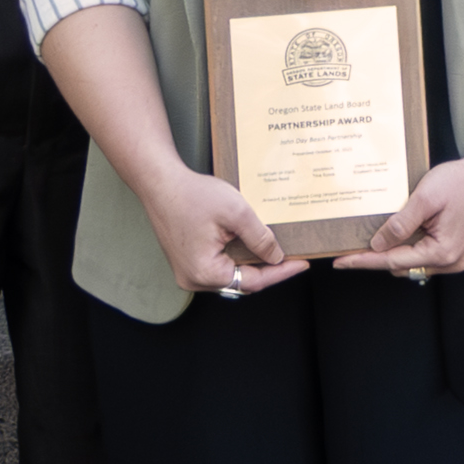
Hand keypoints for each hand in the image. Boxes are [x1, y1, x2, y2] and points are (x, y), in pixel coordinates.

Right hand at [137, 165, 306, 298]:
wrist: (160, 183)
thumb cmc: (191, 195)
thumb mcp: (237, 213)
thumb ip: (260, 238)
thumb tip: (276, 257)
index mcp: (205, 273)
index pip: (254, 281)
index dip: (282, 272)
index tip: (302, 263)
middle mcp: (193, 279)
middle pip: (242, 281)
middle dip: (269, 269)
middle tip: (294, 256)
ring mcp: (188, 271)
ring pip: (232, 274)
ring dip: (253, 263)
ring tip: (278, 250)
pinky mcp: (188, 262)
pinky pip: (220, 265)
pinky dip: (238, 257)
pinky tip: (253, 244)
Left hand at [338, 143, 463, 276]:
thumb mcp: (425, 199)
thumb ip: (400, 225)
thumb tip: (379, 245)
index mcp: (443, 252)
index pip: (392, 262)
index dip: (364, 260)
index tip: (341, 262)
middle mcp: (452, 261)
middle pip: (403, 266)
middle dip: (380, 257)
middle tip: (355, 245)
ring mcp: (458, 257)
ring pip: (415, 263)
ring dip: (397, 251)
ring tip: (381, 235)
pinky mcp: (459, 249)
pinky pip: (427, 256)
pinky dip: (412, 247)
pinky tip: (403, 232)